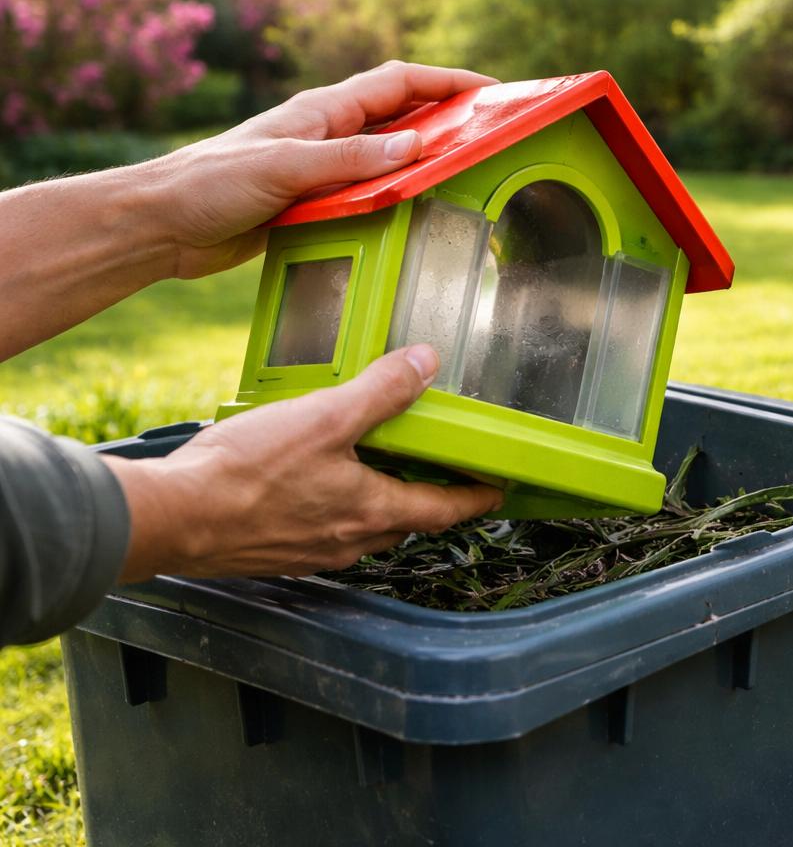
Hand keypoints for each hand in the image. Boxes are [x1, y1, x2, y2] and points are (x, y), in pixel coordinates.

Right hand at [107, 345, 501, 580]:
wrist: (171, 517)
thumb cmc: (246, 474)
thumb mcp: (324, 418)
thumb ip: (380, 392)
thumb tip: (426, 363)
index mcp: (370, 511)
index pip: (442, 510)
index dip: (474, 497)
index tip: (495, 490)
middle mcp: (346, 541)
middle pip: (403, 521)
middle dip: (424, 499)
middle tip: (436, 473)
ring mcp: (309, 553)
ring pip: (360, 529)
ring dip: (374, 503)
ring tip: (370, 468)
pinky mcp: (273, 553)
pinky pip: (319, 532)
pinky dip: (330, 509)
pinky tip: (309, 483)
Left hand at [142, 60, 495, 278]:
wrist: (160, 226)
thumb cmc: (208, 183)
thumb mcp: (285, 167)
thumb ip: (350, 158)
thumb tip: (414, 146)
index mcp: (323, 111)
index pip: (400, 82)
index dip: (448, 80)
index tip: (491, 91)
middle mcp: (328, 135)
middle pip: (403, 117)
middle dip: (448, 119)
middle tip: (492, 134)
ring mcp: (323, 169)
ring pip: (390, 160)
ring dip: (426, 164)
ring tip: (469, 176)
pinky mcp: (314, 204)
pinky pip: (369, 197)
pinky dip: (397, 202)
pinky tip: (416, 218)